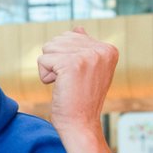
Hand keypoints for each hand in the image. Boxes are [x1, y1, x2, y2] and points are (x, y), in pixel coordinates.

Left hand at [36, 27, 116, 152]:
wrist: (80, 124)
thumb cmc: (79, 99)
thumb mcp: (87, 70)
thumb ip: (83, 47)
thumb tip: (77, 28)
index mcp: (109, 48)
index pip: (71, 36)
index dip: (65, 57)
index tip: (78, 77)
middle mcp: (102, 49)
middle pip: (58, 40)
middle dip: (55, 61)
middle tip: (69, 82)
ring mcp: (89, 56)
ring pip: (49, 48)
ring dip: (50, 68)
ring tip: (65, 84)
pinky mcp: (72, 64)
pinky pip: (43, 60)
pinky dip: (45, 76)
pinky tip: (58, 87)